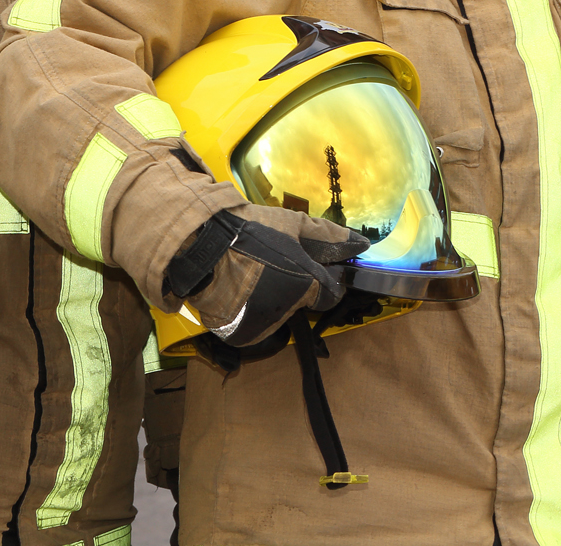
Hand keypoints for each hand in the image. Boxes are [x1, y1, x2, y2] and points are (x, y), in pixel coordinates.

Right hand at [166, 207, 367, 347]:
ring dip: (273, 299)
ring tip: (253, 274)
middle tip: (274, 264)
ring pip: (280, 315)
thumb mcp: (292, 224)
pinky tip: (239, 289)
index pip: (331, 293)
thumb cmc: (247, 229)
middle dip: (295, 286)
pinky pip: (255, 325)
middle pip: (303, 303)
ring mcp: (262, 326)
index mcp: (304, 284)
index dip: (324, 278)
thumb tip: (362, 245)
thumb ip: (330, 237)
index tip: (311, 265)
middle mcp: (287, 310)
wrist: (197, 245)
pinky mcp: (240, 336)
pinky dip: (251, 312)